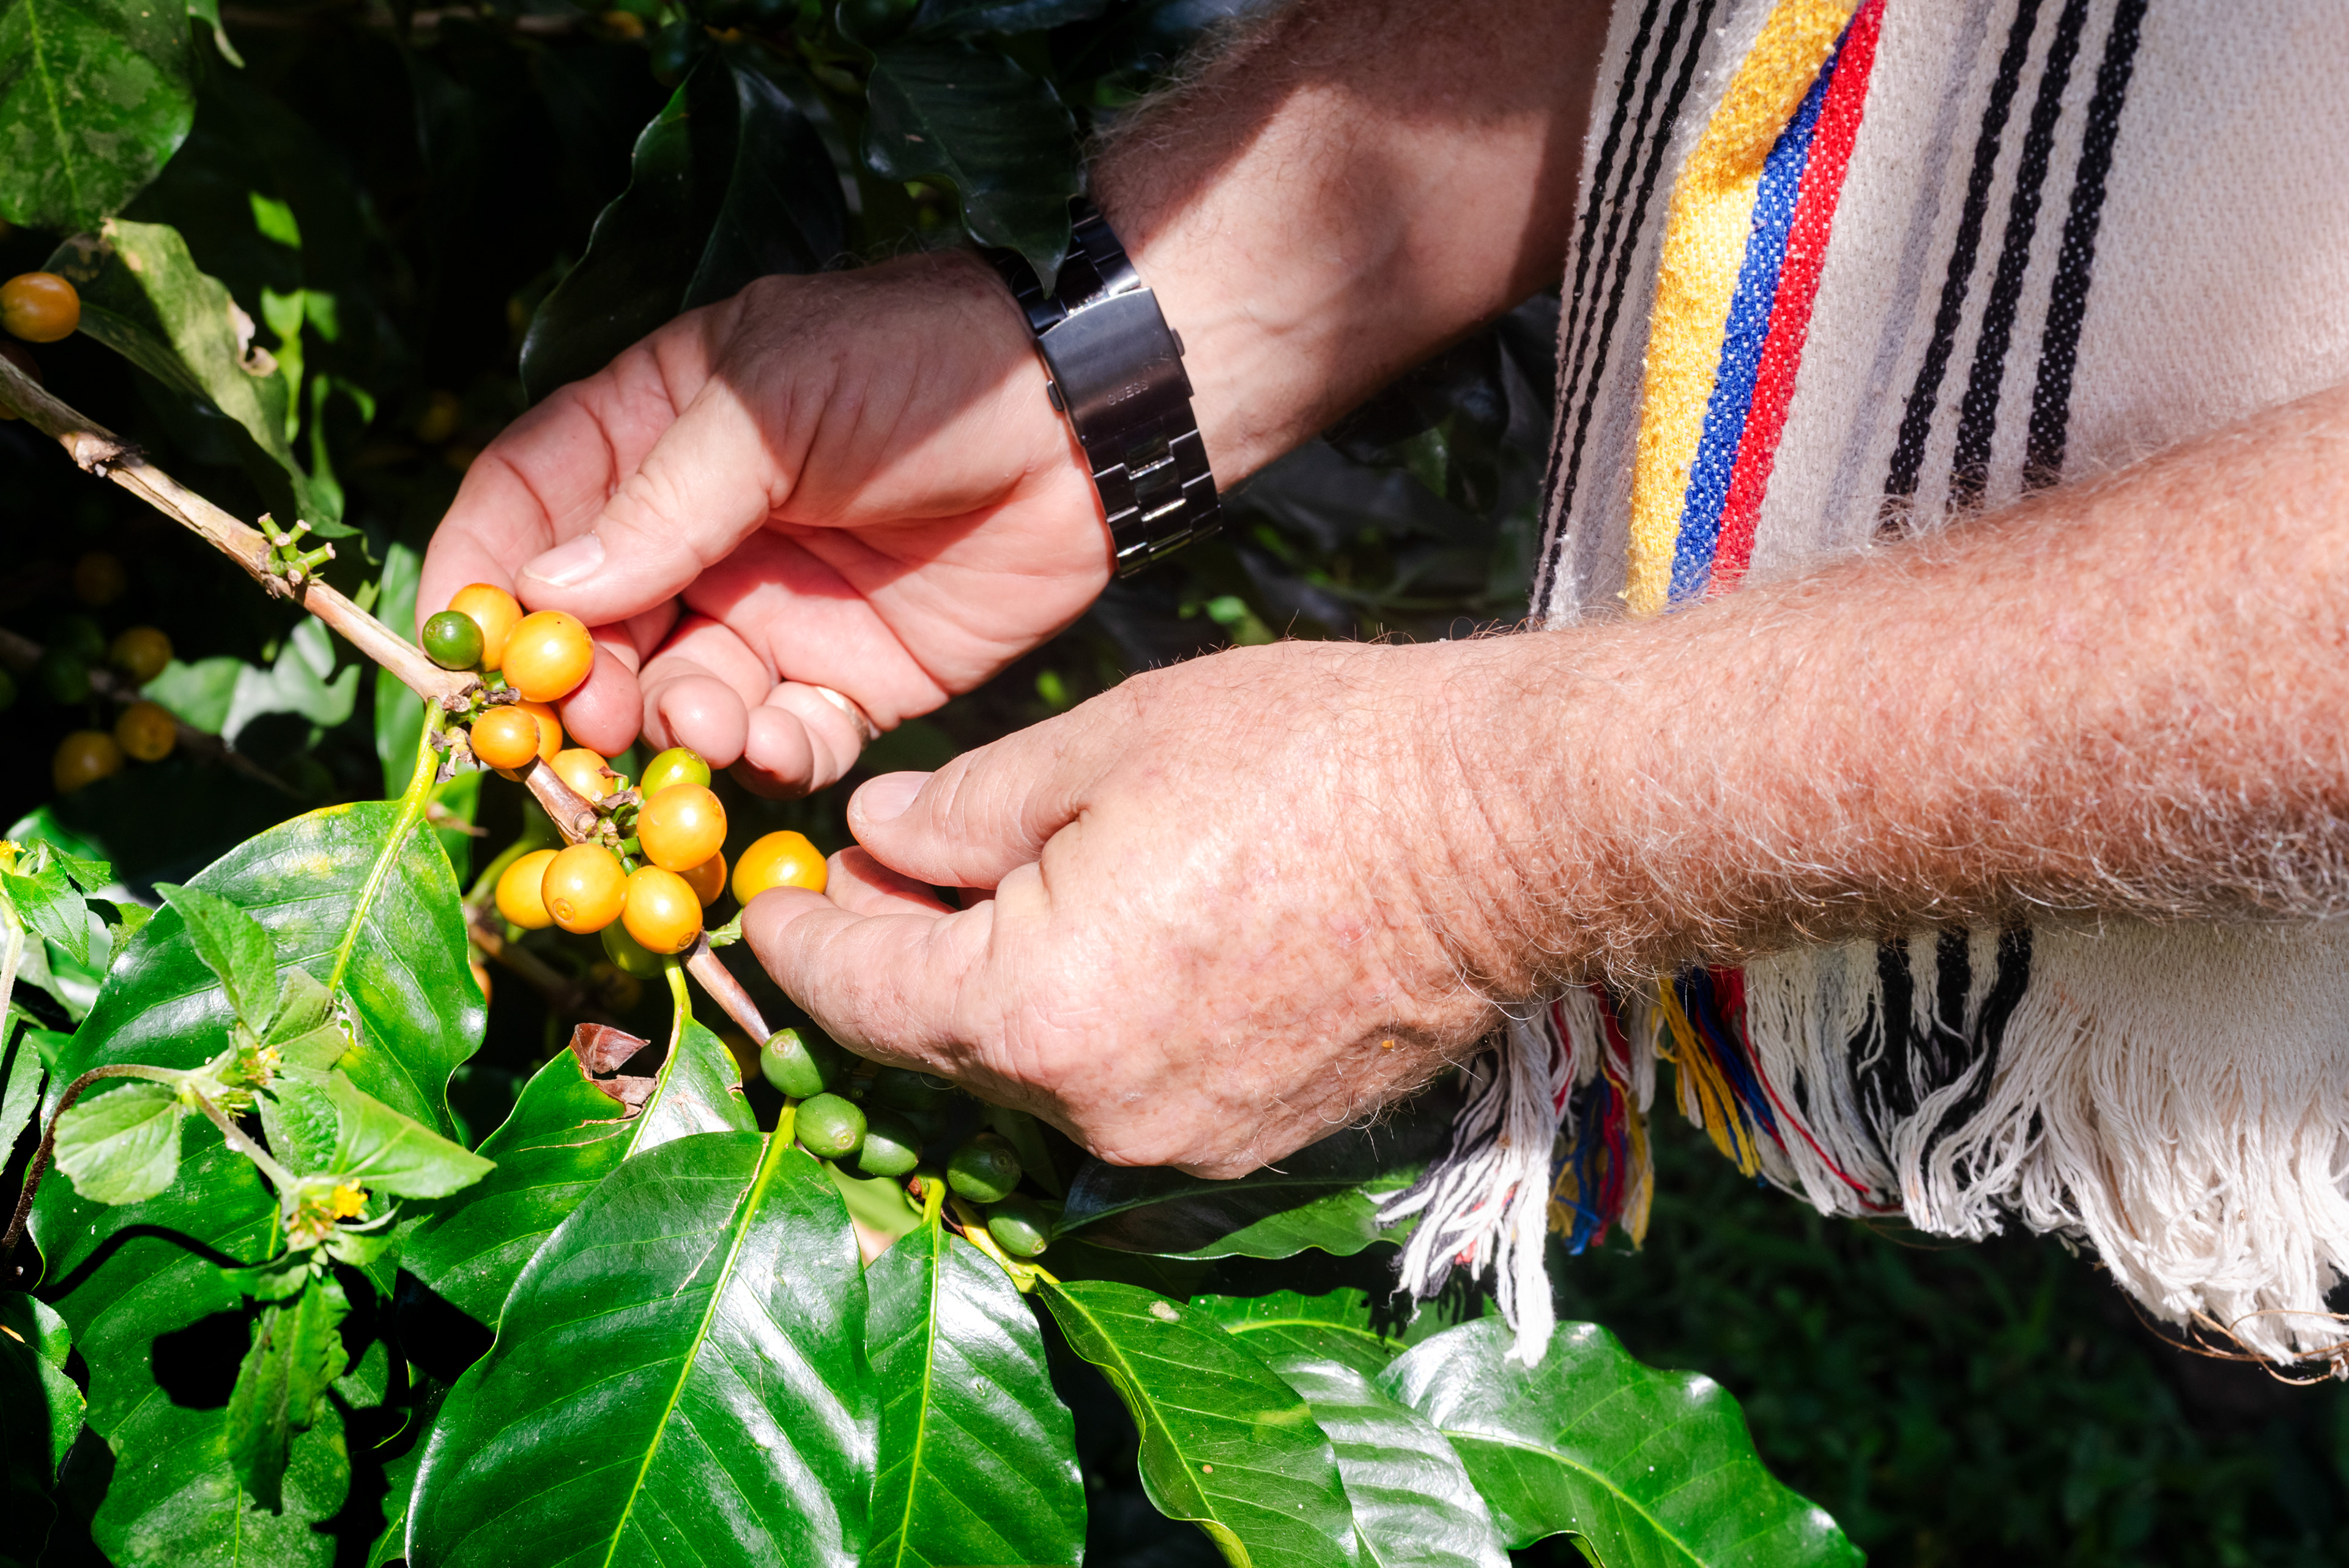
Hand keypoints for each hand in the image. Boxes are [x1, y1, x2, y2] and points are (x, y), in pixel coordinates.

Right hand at [417, 251, 1106, 793]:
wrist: (1084, 417)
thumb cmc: (921, 368)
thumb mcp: (770, 404)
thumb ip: (660, 500)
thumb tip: (544, 592)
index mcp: (655, 435)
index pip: (528, 507)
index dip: (483, 577)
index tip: (461, 650)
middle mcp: (701, 534)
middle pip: (593, 628)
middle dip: (580, 682)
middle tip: (583, 724)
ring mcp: (774, 612)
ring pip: (680, 697)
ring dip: (675, 724)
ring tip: (704, 720)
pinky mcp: (854, 680)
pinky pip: (783, 741)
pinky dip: (770, 757)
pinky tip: (778, 746)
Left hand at [741, 639, 1530, 1175]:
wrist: (1508, 832)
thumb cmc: (1310, 760)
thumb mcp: (1104, 746)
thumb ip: (962, 810)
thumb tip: (871, 840)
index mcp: (1034, 1011)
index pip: (858, 994)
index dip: (797, 942)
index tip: (766, 902)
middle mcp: (1093, 1109)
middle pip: (936, 1048)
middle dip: (889, 963)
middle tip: (873, 878)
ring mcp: (1177, 1141)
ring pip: (1028, 1076)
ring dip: (988, 997)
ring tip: (988, 897)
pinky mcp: (1246, 1143)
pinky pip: (1116, 1090)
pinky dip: (1077, 1027)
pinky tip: (1096, 944)